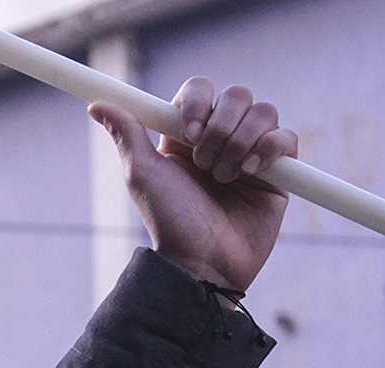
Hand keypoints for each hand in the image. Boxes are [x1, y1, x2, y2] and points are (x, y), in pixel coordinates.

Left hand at [98, 79, 294, 295]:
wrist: (204, 259)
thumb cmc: (170, 220)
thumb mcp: (142, 175)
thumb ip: (127, 135)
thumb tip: (98, 105)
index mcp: (186, 135)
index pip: (200, 90)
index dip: (197, 101)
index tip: (187, 131)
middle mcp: (220, 137)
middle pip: (237, 95)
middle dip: (220, 127)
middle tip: (205, 165)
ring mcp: (252, 151)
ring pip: (264, 112)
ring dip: (240, 143)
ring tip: (224, 178)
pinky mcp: (279, 170)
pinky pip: (286, 138)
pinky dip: (269, 149)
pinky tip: (251, 173)